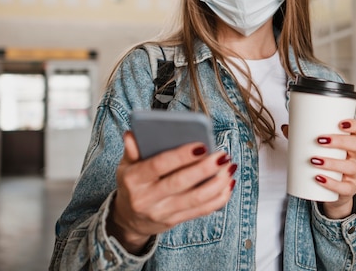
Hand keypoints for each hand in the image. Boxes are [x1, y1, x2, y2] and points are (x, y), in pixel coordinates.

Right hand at [107, 131, 236, 253]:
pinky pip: (201, 211)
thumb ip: (132, 150)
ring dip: (216, 184)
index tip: (202, 145)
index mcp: (134, 179)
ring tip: (229, 167)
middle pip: (180, 183)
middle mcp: (146, 198)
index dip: (181, 156)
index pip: (158, 165)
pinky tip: (228, 184)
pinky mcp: (175, 221)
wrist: (129, 219)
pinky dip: (218, 198)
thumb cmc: (132, 184)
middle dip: (204, 169)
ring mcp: (161, 212)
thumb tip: (132, 134)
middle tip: (222, 156)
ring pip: (194, 199)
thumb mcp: (126, 166)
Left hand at [282, 119, 355, 218]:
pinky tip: (320, 178)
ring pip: (351, 167)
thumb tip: (286, 127)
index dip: (355, 125)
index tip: (340, 123)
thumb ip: (303, 137)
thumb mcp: (319, 148)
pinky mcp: (349, 189)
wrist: (334, 190)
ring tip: (315, 160)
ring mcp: (355, 174)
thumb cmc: (327, 162)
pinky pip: (346, 187)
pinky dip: (332, 183)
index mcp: (352, 142)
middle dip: (339, 141)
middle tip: (320, 140)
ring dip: (332, 162)